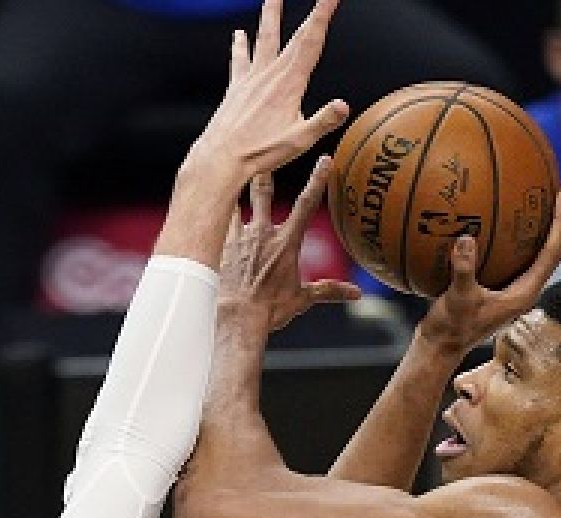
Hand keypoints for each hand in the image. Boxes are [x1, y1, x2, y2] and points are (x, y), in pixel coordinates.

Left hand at [186, 0, 349, 184]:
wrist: (221, 158)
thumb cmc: (259, 152)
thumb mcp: (300, 141)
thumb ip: (324, 121)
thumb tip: (343, 105)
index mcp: (290, 84)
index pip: (311, 42)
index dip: (323, 15)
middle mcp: (270, 75)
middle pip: (293, 36)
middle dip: (309, 13)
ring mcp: (251, 78)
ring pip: (264, 39)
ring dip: (270, 16)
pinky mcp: (237, 87)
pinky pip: (240, 59)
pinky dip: (240, 46)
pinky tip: (238, 34)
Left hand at [221, 161, 359, 331]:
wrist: (236, 318)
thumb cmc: (270, 309)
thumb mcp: (302, 300)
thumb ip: (328, 291)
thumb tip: (355, 294)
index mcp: (286, 243)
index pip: (307, 205)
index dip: (317, 181)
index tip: (324, 160)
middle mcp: (262, 233)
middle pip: (263, 194)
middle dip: (264, 174)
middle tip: (262, 157)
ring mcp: (238, 238)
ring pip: (234, 203)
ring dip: (233, 191)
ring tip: (226, 175)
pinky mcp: (219, 247)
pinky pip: (216, 224)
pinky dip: (212, 215)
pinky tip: (204, 205)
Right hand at [418, 181, 560, 352]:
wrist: (441, 346)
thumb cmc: (451, 328)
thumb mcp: (457, 298)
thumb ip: (464, 270)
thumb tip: (466, 238)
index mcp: (526, 291)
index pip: (554, 251)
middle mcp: (527, 288)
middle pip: (556, 248)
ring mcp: (516, 287)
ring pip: (542, 251)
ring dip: (548, 224)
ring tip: (547, 196)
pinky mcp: (504, 286)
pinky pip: (521, 254)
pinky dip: (522, 233)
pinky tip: (509, 217)